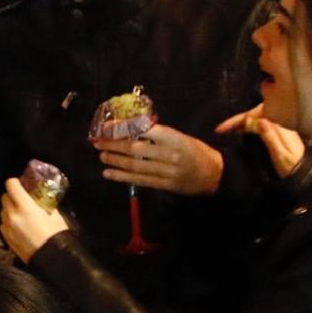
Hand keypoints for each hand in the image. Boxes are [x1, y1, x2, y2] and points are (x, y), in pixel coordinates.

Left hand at [0, 176, 67, 262]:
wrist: (52, 260)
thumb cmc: (57, 237)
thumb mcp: (55, 216)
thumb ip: (46, 205)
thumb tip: (42, 201)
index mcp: (25, 207)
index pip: (11, 186)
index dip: (15, 182)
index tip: (20, 183)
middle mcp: (12, 215)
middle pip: (4, 197)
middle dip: (11, 195)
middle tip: (21, 198)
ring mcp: (8, 228)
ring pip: (2, 211)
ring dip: (9, 208)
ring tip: (20, 212)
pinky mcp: (7, 239)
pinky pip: (3, 224)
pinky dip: (8, 221)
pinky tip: (17, 224)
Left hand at [97, 124, 223, 195]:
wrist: (214, 174)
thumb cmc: (195, 150)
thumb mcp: (179, 136)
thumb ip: (158, 134)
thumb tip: (130, 127)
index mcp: (173, 138)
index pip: (143, 131)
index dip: (123, 129)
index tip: (107, 127)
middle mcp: (169, 155)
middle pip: (135, 149)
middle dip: (113, 145)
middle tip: (97, 142)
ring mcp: (166, 172)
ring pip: (135, 166)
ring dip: (115, 161)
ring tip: (101, 156)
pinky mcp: (164, 185)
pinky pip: (140, 180)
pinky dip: (122, 177)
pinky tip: (109, 173)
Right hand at [215, 105, 306, 177]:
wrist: (305, 173)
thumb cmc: (292, 166)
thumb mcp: (280, 154)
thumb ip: (270, 137)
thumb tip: (259, 120)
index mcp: (280, 125)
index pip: (255, 115)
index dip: (238, 120)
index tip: (222, 128)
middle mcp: (281, 122)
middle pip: (256, 113)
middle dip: (238, 120)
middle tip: (222, 129)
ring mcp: (280, 126)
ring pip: (258, 117)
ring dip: (243, 122)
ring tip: (229, 129)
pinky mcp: (279, 131)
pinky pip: (261, 123)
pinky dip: (250, 125)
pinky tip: (242, 130)